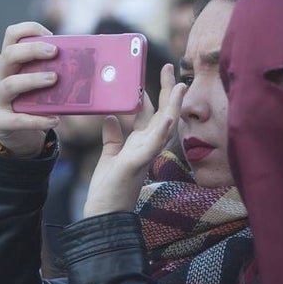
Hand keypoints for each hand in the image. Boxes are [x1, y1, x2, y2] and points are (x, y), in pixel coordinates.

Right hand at [0, 22, 62, 158]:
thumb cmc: (34, 106)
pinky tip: (55, 120)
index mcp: (10, 63)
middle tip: (55, 52)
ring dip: (33, 80)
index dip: (29, 30)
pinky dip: (38, 120)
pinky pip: (17, 120)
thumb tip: (89, 66)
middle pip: (8, 54)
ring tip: (54, 80)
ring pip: (10, 85)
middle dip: (32, 50)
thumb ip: (54, 73)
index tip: (50, 35)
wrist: (17, 138)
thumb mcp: (41, 86)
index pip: (11, 35)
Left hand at [82, 64, 186, 216]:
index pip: (149, 114)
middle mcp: (145, 148)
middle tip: (169, 66)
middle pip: (161, 114)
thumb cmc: (108, 190)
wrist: (103, 217)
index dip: (153, 94)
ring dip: (172, 107)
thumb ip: (113, 137)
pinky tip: (168, 118)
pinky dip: (162, 132)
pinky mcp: (136, 165)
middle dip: (166, 91)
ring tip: (179, 86)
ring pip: (163, 128)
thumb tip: (111, 117)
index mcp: (138, 144)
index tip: (155, 74)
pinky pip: (152, 147)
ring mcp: (143, 156)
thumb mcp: (109, 157)